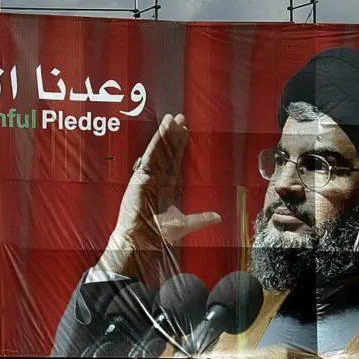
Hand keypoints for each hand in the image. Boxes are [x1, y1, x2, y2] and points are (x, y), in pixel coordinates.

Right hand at [97, 114, 220, 278]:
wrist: (142, 241)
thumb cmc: (158, 235)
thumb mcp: (184, 224)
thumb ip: (200, 218)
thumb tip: (218, 217)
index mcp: (166, 186)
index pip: (175, 160)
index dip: (180, 146)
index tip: (186, 131)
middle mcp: (157, 179)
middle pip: (167, 152)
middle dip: (174, 135)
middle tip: (181, 117)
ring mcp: (147, 177)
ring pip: (158, 150)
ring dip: (165, 134)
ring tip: (172, 118)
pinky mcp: (140, 177)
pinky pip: (149, 156)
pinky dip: (156, 143)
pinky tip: (162, 131)